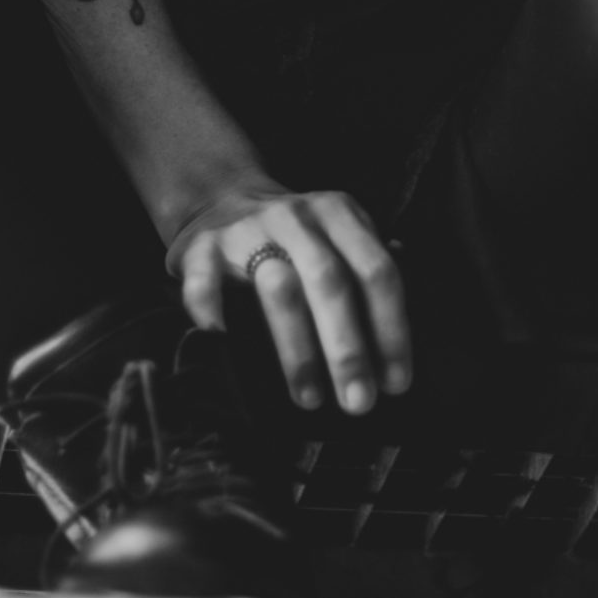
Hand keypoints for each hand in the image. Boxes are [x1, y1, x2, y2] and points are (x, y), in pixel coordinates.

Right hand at [165, 179, 411, 414]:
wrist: (220, 196)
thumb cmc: (293, 236)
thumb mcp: (337, 234)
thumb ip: (365, 272)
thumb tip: (397, 344)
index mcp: (338, 214)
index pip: (376, 270)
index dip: (391, 328)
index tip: (396, 382)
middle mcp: (296, 217)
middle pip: (329, 280)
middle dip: (348, 347)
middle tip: (359, 402)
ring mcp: (246, 230)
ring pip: (278, 287)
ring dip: (298, 348)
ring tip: (311, 398)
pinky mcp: (200, 247)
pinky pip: (205, 282)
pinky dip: (212, 313)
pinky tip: (224, 345)